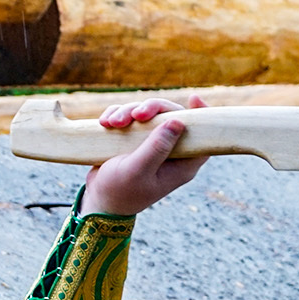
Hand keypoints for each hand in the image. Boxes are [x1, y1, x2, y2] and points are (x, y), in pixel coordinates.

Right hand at [77, 95, 210, 216]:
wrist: (97, 200)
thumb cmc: (119, 191)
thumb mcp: (138, 171)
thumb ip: (157, 148)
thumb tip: (178, 121)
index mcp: (181, 164)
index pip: (202, 137)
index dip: (201, 115)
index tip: (193, 99)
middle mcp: (169, 152)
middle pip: (171, 117)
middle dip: (151, 109)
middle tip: (135, 115)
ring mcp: (150, 144)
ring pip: (147, 114)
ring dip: (127, 112)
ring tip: (111, 123)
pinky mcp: (133, 140)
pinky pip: (129, 118)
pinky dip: (117, 115)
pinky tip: (105, 123)